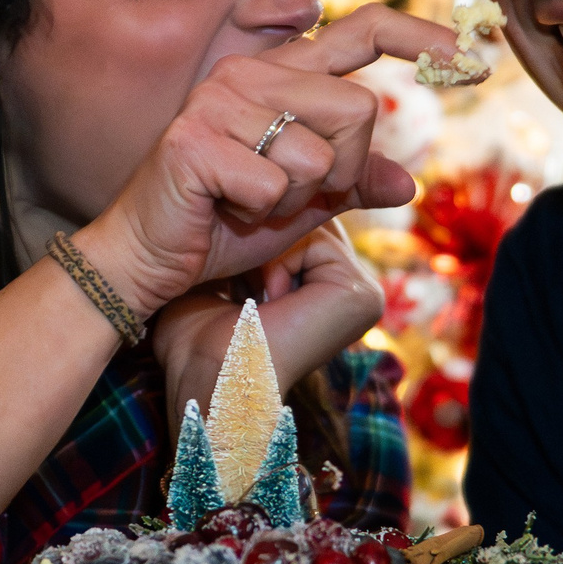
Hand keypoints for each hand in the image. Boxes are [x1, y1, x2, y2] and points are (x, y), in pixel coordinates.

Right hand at [76, 4, 455, 316]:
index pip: (362, 30)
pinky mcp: (195, 140)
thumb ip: (350, 182)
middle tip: (292, 193)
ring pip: (320, 153)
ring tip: (252, 202)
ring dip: (298, 198)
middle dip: (342, 169)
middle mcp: (249, 74)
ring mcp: (218, 102)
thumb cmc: (223, 224)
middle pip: (359, 109)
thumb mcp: (303, 204)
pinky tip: (226, 209)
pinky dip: (262, 214)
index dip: (422, 37)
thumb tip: (408, 182)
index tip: (475, 60)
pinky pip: (276, 183)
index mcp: (279, 75)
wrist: (147, 259)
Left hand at [152, 223, 383, 418]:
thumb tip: (247, 187)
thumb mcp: (223, 273)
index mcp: (326, 290)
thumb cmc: (198, 338)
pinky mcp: (362, 296)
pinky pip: (315, 239)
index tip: (231, 278)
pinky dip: (278, 262)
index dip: (257, 232)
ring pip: (310, 224)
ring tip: (253, 300)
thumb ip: (247, 237)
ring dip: (267, 254)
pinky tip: (267, 302)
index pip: (300, 222)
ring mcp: (365, 294)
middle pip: (310, 217)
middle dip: (265, 240)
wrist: (204, 376)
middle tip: (240, 290)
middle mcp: (352, 292)